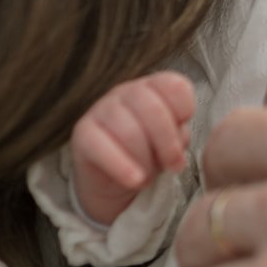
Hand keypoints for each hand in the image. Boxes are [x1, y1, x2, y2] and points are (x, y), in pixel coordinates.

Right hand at [71, 72, 194, 225]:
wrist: (113, 180)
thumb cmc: (147, 153)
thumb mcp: (170, 144)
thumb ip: (179, 136)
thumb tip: (179, 143)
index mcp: (152, 88)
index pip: (174, 86)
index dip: (184, 112)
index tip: (183, 137)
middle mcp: (126, 92)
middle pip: (152, 108)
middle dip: (168, 142)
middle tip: (174, 165)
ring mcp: (101, 109)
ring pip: (128, 130)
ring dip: (145, 160)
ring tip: (148, 176)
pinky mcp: (82, 133)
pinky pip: (101, 146)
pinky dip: (122, 167)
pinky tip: (135, 180)